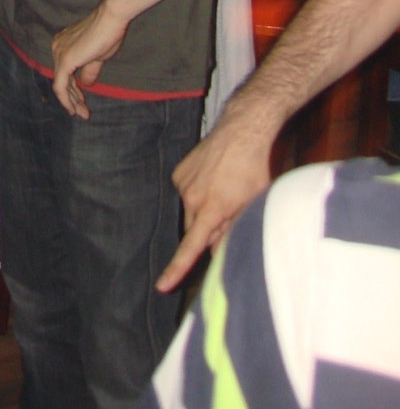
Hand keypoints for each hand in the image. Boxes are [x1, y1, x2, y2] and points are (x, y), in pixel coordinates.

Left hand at [50, 0, 128, 117]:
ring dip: (72, 101)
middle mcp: (57, 47)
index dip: (73, 90)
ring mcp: (59, 53)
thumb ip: (88, 69)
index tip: (82, 102)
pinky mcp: (64, 61)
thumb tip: (86, 83)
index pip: (65, 72)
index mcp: (63, 44)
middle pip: (62, 79)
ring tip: (83, 113)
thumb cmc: (107, 33)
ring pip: (61, 84)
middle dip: (73, 98)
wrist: (110, 18)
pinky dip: (66, 99)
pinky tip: (73, 109)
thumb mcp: (97, 56)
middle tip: (83, 112)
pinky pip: (60, 86)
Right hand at [155, 106, 273, 291]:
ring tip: (226, 191)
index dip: (177, 269)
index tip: (162, 286)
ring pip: (190, 212)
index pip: (192, 246)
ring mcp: (183, 182)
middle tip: (231, 219)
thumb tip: (220, 251)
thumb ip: (235, 231)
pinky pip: (186, 194)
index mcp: (211, 208)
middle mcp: (191, 197)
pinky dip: (198, 196)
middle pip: (194, 231)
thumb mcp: (252, 205)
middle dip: (208, 233)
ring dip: (204, 212)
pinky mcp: (180, 171)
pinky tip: (215, 181)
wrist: (242, 131)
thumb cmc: (254, 169)